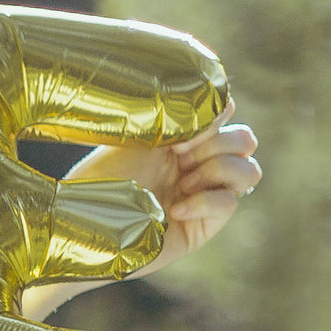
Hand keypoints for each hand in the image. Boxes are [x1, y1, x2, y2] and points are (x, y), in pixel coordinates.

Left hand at [27, 115, 262, 316]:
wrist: (82, 220)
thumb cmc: (102, 176)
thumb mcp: (141, 137)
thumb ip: (181, 118)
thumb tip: (226, 103)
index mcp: (184, 140)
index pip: (227, 116)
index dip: (216, 114)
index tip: (180, 126)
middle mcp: (198, 165)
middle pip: (245, 141)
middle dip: (217, 142)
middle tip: (179, 154)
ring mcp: (203, 196)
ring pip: (249, 171)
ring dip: (217, 169)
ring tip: (181, 182)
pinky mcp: (203, 227)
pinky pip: (230, 203)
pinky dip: (206, 201)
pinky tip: (175, 209)